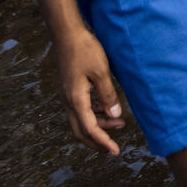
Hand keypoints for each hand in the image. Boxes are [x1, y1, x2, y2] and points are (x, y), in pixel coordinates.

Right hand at [55, 23, 126, 154]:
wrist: (67, 34)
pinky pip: (80, 109)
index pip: (89, 129)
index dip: (103, 142)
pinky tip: (106, 110)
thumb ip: (108, 95)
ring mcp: (67, 95)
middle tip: (113, 149)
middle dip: (97, 142)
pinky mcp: (70, 89)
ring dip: (98, 126)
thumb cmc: (85, 49)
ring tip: (120, 124)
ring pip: (81, 120)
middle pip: (80, 131)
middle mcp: (68, 101)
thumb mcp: (101, 71)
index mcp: (76, 99)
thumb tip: (115, 115)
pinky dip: (94, 115)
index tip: (115, 152)